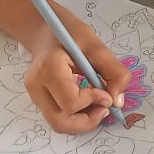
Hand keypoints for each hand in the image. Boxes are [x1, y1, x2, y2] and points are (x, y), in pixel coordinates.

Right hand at [23, 1, 130, 133]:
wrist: (45, 29)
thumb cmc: (68, 33)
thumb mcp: (96, 45)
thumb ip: (113, 71)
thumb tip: (118, 101)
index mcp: (49, 68)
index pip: (71, 102)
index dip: (93, 102)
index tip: (107, 93)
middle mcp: (37, 85)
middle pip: (61, 122)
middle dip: (88, 121)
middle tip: (105, 108)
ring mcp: (34, 94)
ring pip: (58, 123)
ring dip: (82, 120)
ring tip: (97, 104)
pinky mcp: (38, 99)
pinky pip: (58, 116)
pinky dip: (76, 115)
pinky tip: (87, 101)